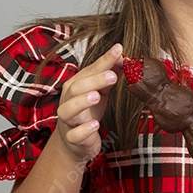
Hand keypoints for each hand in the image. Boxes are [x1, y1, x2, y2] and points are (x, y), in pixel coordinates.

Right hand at [53, 43, 122, 162]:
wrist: (74, 143)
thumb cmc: (87, 113)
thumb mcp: (100, 92)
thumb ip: (109, 75)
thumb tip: (123, 58)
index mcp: (76, 86)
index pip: (90, 70)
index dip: (104, 60)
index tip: (118, 50)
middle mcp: (69, 101)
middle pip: (76, 88)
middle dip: (93, 80)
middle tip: (112, 76)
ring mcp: (69, 120)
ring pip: (68, 109)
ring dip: (81, 102)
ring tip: (96, 96)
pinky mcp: (73, 138)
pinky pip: (74, 135)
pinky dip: (84, 130)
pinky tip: (95, 125)